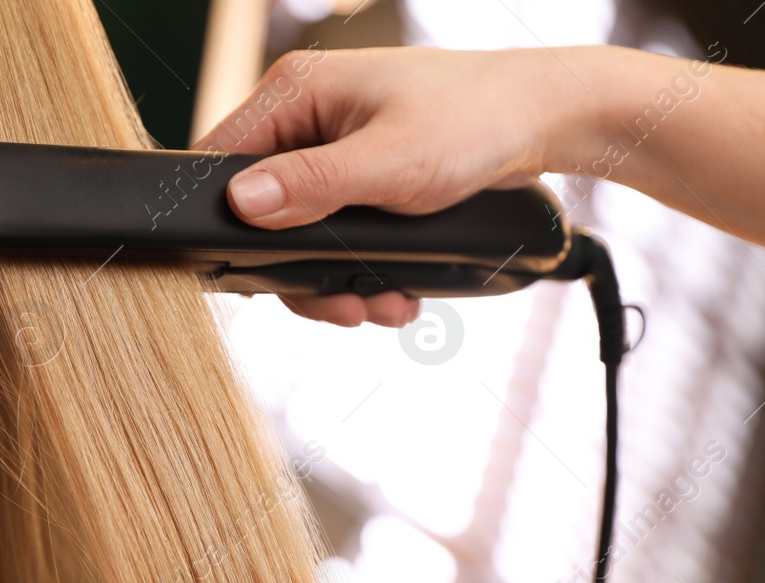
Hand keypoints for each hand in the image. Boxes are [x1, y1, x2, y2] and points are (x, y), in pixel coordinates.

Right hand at [193, 46, 623, 326]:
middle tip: (346, 308)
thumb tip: (243, 201)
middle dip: (303, 273)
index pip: (220, 161)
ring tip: (382, 306)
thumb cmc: (475, 121)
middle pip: (261, 213)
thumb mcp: (388, 164)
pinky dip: (361, 269)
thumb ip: (312, 186)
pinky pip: (336, 233)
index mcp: (297, 92)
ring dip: (338, 280)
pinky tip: (393, 292)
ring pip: (301, 233)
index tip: (260, 276)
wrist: (544, 121)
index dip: (229, 224)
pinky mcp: (360, 177)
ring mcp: (332, 147)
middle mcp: (306, 116)